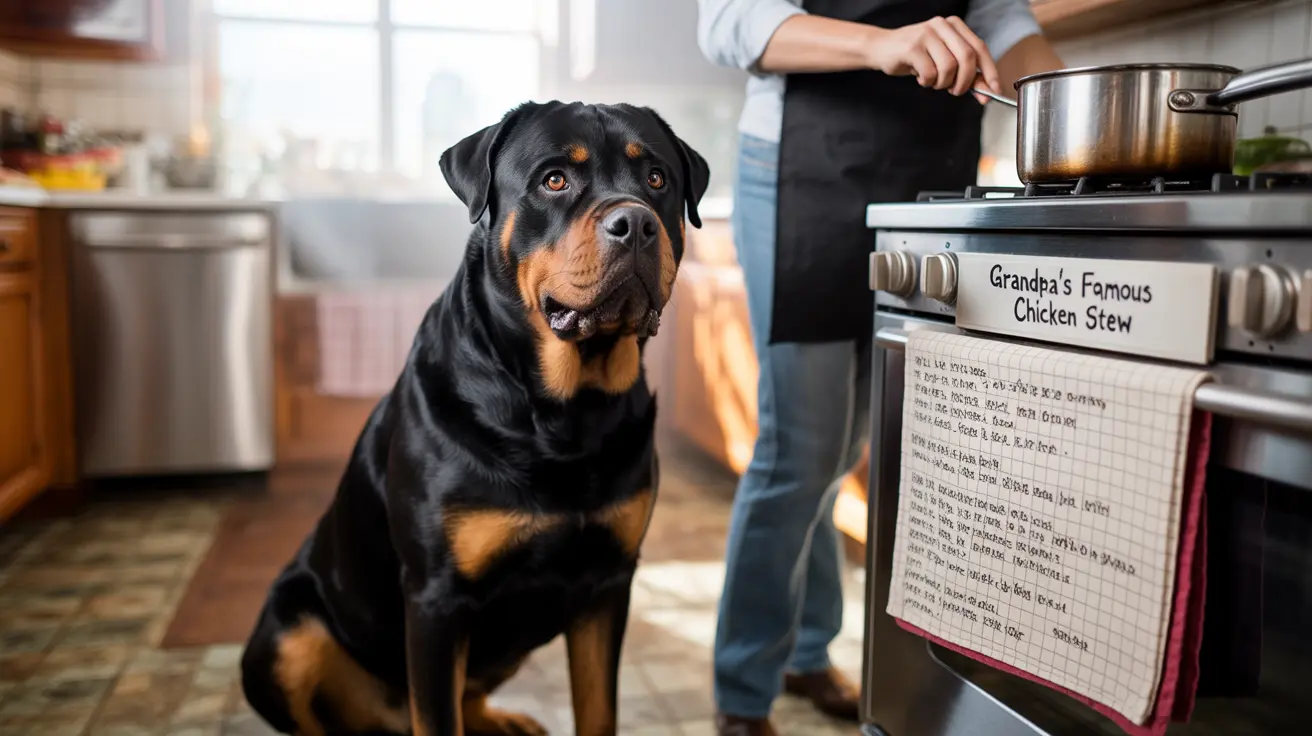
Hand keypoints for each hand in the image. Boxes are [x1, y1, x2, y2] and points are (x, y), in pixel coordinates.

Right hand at [865, 16, 1000, 100]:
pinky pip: (929, 73)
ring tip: (932, 81)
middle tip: (955, 91)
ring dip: (942, 83)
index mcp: (954, 26)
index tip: (993, 90)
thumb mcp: (943, 60)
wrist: (881, 48)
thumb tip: (987, 91)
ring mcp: (927, 34)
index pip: (979, 48)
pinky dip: (927, 82)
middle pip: (967, 57)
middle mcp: (942, 25)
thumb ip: (966, 73)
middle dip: (964, 81)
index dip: (989, 71)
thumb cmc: (915, 56)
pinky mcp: (912, 47)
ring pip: (949, 68)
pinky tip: (920, 77)